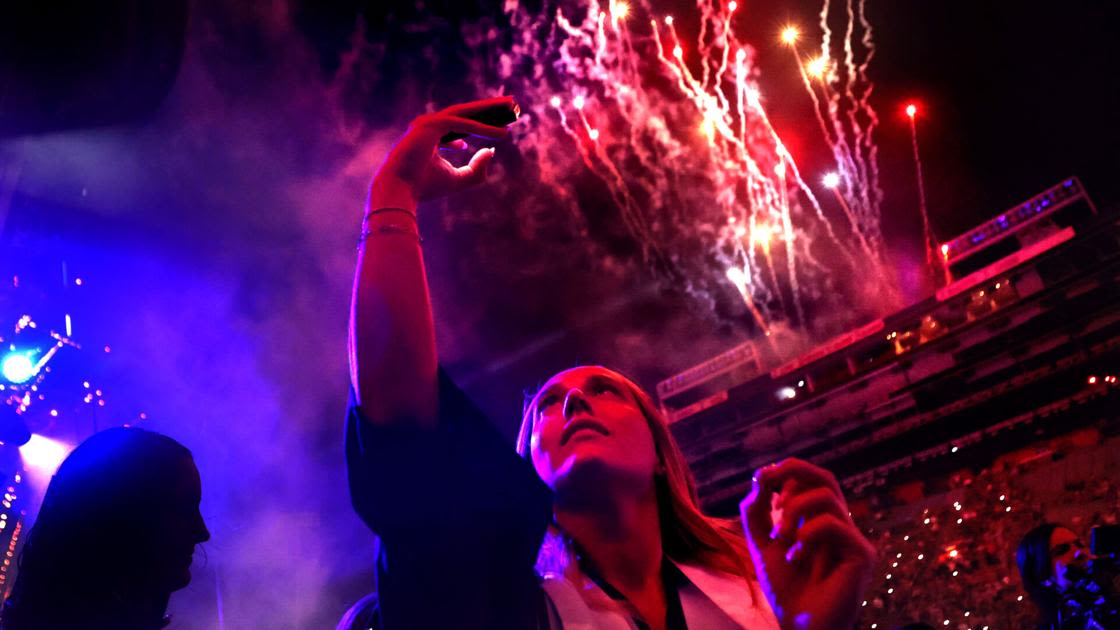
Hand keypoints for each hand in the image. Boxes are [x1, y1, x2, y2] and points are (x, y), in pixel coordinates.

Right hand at [368, 96, 512, 212]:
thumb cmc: (425, 186)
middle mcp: (429, 125)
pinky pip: (462, 124)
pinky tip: (501, 133)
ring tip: (512, 108)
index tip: (502, 126)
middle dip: (490, 108)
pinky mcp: (430, 126)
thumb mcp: (458, 179)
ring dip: (489, 109)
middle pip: (465, 113)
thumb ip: (476, 169)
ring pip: (465, 112)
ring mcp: (428, 123)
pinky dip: (482, 128)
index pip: (460, 124)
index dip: (483, 123)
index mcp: (432, 135)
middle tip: (511, 104)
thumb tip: (492, 151)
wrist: (400, 191)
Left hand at [740, 458, 875, 629]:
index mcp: (818, 520)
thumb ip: (757, 511)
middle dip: (794, 471)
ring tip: (780, 537)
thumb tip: (761, 473)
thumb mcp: (762, 544)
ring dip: (793, 511)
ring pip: (827, 496)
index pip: (810, 479)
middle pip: (825, 477)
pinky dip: (806, 535)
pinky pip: (834, 524)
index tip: (763, 482)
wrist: (798, 626)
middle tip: (770, 485)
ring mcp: (853, 539)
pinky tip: (795, 558)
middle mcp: (839, 526)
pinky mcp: (862, 554)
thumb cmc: (785, 588)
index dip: (786, 471)